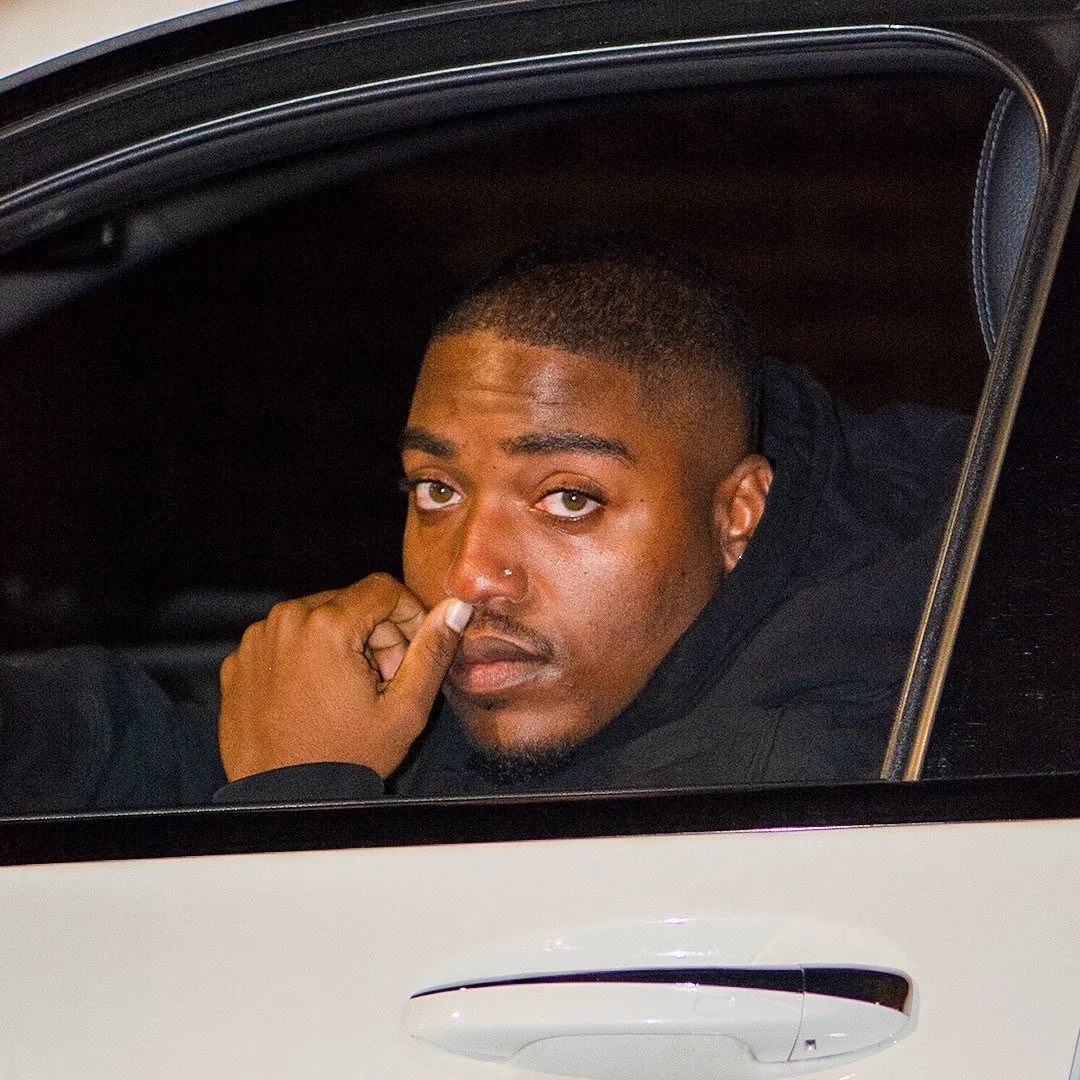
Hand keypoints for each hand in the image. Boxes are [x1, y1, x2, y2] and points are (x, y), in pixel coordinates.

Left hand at [218, 573, 471, 780]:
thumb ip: (432, 651)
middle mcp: (285, 620)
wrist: (282, 803)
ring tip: (348, 694)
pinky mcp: (239, 660)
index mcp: (326, 624)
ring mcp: (257, 640)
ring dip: (342, 644)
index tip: (410, 655)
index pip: (384, 588)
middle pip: (351, 602)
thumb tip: (455, 608)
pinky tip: (315, 698)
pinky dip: (306, 658)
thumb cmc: (344, 760)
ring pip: (317, 618)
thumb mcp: (404, 709)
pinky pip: (285, 639)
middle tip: (381, 683)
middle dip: (376, 634)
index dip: (408, 617)